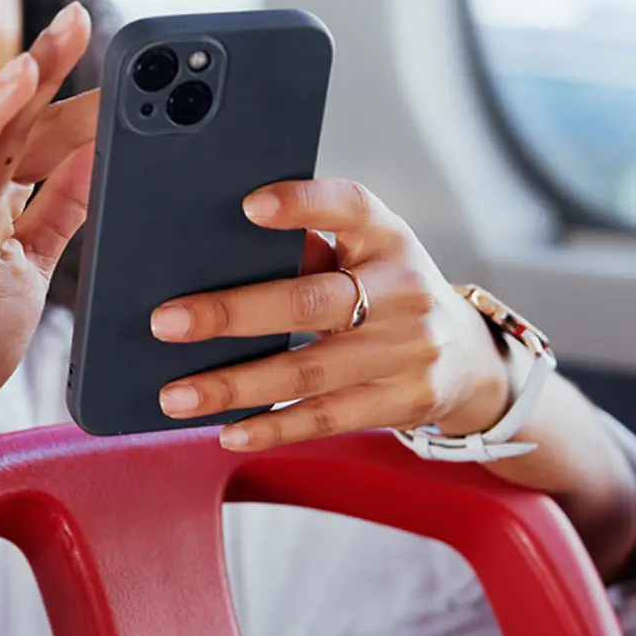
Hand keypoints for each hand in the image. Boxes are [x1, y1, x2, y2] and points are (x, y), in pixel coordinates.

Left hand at [150, 179, 512, 451]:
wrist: (470, 358)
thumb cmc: (386, 290)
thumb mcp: (364, 254)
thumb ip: (307, 248)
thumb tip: (210, 254)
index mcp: (385, 235)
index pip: (348, 206)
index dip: (300, 203)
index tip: (247, 206)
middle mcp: (402, 289)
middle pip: (310, 302)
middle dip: (232, 313)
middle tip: (165, 323)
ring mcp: (407, 349)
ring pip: (307, 371)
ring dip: (233, 386)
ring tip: (175, 395)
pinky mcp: (402, 401)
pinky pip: (326, 418)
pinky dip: (273, 428)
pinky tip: (228, 432)